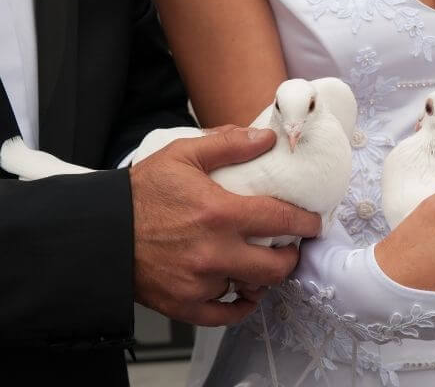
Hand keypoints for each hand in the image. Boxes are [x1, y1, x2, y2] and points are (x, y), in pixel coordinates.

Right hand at [129, 126, 320, 325]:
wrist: (100, 230)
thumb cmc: (142, 192)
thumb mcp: (182, 155)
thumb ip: (228, 144)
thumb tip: (267, 138)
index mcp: (219, 213)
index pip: (281, 220)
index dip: (305, 223)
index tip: (312, 224)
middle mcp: (214, 252)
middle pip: (275, 267)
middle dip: (290, 257)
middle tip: (290, 248)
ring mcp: (200, 282)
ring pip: (252, 288)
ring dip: (264, 278)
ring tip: (263, 264)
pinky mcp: (185, 304)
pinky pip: (225, 315)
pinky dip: (240, 305)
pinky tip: (244, 292)